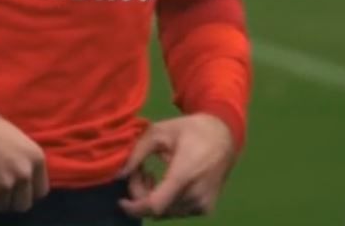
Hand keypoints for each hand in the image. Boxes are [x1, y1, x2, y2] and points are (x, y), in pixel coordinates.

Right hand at [0, 102, 48, 212]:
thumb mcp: (18, 139)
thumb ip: (24, 162)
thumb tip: (25, 178)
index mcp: (36, 159)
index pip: (40, 191)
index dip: (28, 191)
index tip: (19, 189)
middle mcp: (23, 175)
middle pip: (22, 204)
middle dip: (12, 199)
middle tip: (0, 189)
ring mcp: (4, 186)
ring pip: (1, 206)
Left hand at [118, 114, 235, 218]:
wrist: (224, 136)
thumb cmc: (191, 130)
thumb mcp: (160, 131)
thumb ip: (137, 152)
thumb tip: (119, 174)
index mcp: (184, 174)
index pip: (155, 205)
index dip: (134, 208)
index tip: (121, 200)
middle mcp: (195, 195)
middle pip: (156, 209)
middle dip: (140, 193)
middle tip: (139, 171)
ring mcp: (203, 205)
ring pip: (165, 213)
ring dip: (152, 198)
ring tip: (152, 175)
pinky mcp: (206, 209)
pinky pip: (177, 212)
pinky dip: (165, 202)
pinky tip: (165, 183)